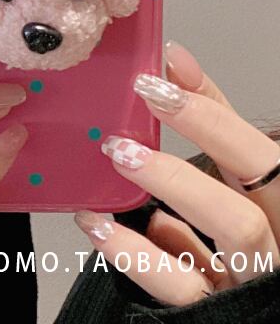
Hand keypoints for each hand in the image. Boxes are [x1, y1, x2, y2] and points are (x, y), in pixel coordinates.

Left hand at [75, 41, 279, 305]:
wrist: (236, 313)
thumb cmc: (233, 239)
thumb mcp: (227, 181)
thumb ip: (208, 127)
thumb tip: (174, 63)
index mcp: (276, 202)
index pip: (261, 148)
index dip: (216, 108)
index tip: (166, 70)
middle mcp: (276, 236)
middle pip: (261, 179)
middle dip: (208, 130)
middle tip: (148, 94)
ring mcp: (250, 276)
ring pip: (237, 229)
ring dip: (175, 182)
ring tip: (120, 152)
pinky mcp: (215, 309)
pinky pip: (182, 283)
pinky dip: (136, 252)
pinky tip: (98, 223)